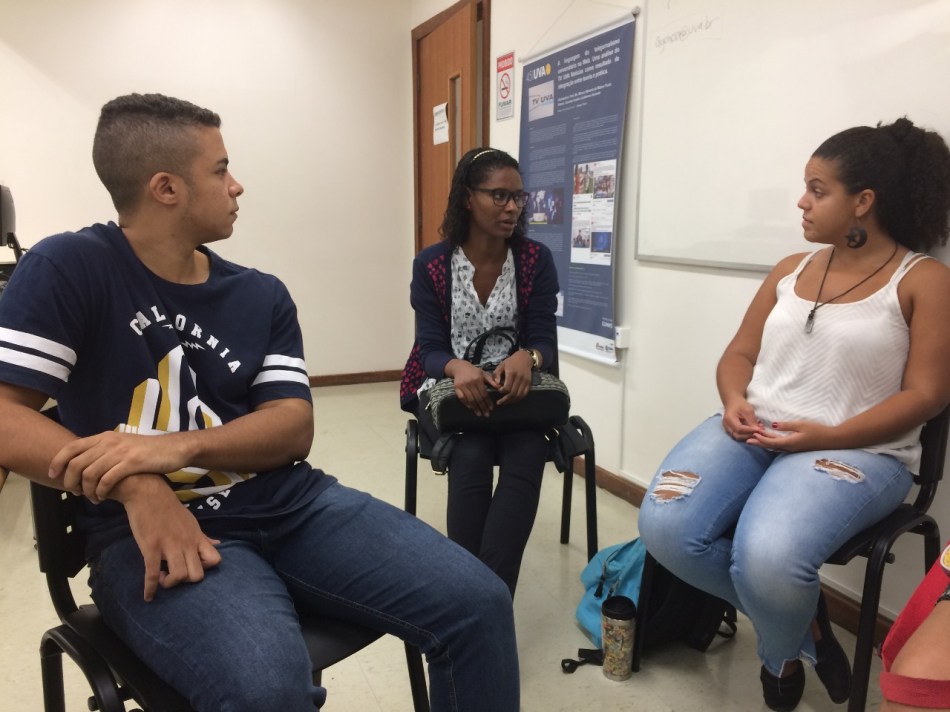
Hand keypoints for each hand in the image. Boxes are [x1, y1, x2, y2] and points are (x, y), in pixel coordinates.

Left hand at [50, 431, 189, 502]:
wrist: (175, 449)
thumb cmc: (148, 451)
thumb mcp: (123, 445)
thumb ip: (105, 451)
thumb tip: (84, 465)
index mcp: (105, 436)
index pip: (72, 447)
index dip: (57, 462)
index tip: (53, 475)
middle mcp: (110, 442)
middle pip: (77, 464)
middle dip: (71, 482)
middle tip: (75, 493)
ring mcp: (121, 452)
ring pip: (90, 474)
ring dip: (86, 491)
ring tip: (92, 498)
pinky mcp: (132, 463)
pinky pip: (107, 480)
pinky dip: (100, 492)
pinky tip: (103, 497)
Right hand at [112, 475, 220, 601]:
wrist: (148, 494)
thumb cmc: (170, 509)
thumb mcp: (192, 522)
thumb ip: (204, 537)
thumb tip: (219, 544)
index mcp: (196, 538)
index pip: (215, 560)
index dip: (206, 569)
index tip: (192, 567)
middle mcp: (186, 543)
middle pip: (197, 575)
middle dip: (186, 581)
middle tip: (175, 574)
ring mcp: (169, 546)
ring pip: (179, 576)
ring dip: (170, 584)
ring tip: (162, 577)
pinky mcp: (151, 547)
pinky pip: (152, 574)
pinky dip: (150, 589)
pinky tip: (148, 596)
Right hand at [447, 360, 495, 416]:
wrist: (460, 367)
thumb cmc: (474, 371)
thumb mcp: (483, 374)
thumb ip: (491, 381)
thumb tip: (499, 387)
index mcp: (478, 379)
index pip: (484, 393)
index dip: (488, 402)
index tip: (491, 408)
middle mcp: (470, 383)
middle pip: (477, 398)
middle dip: (482, 407)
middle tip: (486, 415)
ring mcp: (463, 386)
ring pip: (470, 399)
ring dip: (475, 408)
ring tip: (479, 414)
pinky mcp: (456, 387)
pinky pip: (461, 398)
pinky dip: (466, 403)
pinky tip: (470, 408)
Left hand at [490, 350, 533, 405]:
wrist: (525, 358)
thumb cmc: (511, 361)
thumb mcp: (502, 365)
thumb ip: (497, 374)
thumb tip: (496, 384)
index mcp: (512, 373)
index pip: (507, 387)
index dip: (502, 391)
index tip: (499, 390)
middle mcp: (519, 378)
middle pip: (513, 393)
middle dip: (505, 399)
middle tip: (499, 402)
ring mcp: (525, 381)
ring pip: (519, 395)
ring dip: (512, 401)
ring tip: (505, 402)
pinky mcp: (529, 383)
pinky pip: (524, 394)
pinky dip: (518, 398)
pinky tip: (513, 400)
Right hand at [721, 398, 764, 441]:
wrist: (732, 402)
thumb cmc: (740, 404)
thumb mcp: (748, 410)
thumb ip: (752, 421)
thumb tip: (758, 431)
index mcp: (729, 419)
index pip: (739, 429)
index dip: (750, 431)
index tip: (759, 430)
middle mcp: (726, 426)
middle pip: (737, 436)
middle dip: (749, 436)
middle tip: (759, 432)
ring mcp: (727, 429)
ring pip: (738, 437)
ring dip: (748, 436)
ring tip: (756, 431)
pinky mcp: (730, 430)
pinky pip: (738, 435)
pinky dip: (746, 435)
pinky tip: (752, 431)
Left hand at [747, 419, 831, 451]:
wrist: (831, 440)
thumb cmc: (817, 431)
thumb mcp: (801, 425)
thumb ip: (786, 425)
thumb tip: (772, 425)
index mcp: (790, 443)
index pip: (772, 442)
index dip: (761, 439)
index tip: (752, 435)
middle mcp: (790, 448)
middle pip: (771, 446)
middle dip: (759, 443)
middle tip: (747, 441)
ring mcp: (793, 449)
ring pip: (776, 446)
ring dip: (765, 443)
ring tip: (755, 440)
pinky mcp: (796, 447)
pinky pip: (781, 446)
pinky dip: (773, 442)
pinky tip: (770, 440)